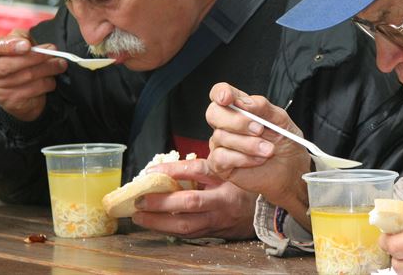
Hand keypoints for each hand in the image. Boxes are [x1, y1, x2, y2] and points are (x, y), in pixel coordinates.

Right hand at [0, 30, 67, 120]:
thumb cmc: (17, 61)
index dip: (6, 46)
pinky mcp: (11, 102)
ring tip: (60, 64)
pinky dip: (48, 83)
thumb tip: (28, 42)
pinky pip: (35, 90)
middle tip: (53, 51)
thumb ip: (20, 37)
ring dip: (48, 69)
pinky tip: (51, 79)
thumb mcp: (17, 45)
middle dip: (34, 57)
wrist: (19, 92)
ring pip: (26, 77)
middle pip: (7, 65)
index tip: (26, 45)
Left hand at [131, 158, 256, 238]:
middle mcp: (222, 202)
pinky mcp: (213, 233)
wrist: (263, 213)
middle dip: (161, 202)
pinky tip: (154, 224)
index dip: (173, 170)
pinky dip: (168, 229)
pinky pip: (187, 234)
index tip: (151, 171)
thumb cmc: (240, 187)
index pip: (197, 171)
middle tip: (139, 200)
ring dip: (159, 222)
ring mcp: (217, 220)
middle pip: (189, 203)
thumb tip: (164, 168)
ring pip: (186, 225)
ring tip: (139, 216)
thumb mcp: (224, 170)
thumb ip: (200, 168)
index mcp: (225, 179)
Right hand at [205, 83, 311, 228]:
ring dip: (248, 144)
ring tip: (268, 150)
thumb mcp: (282, 121)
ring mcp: (222, 144)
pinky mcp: (220, 165)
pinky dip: (243, 158)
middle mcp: (227, 125)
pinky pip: (221, 157)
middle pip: (214, 113)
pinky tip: (258, 160)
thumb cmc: (286, 144)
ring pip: (220, 137)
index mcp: (240, 109)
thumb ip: (263, 107)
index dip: (220, 93)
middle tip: (259, 129)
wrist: (292, 171)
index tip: (228, 98)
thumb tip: (244, 102)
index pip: (220, 93)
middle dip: (236, 121)